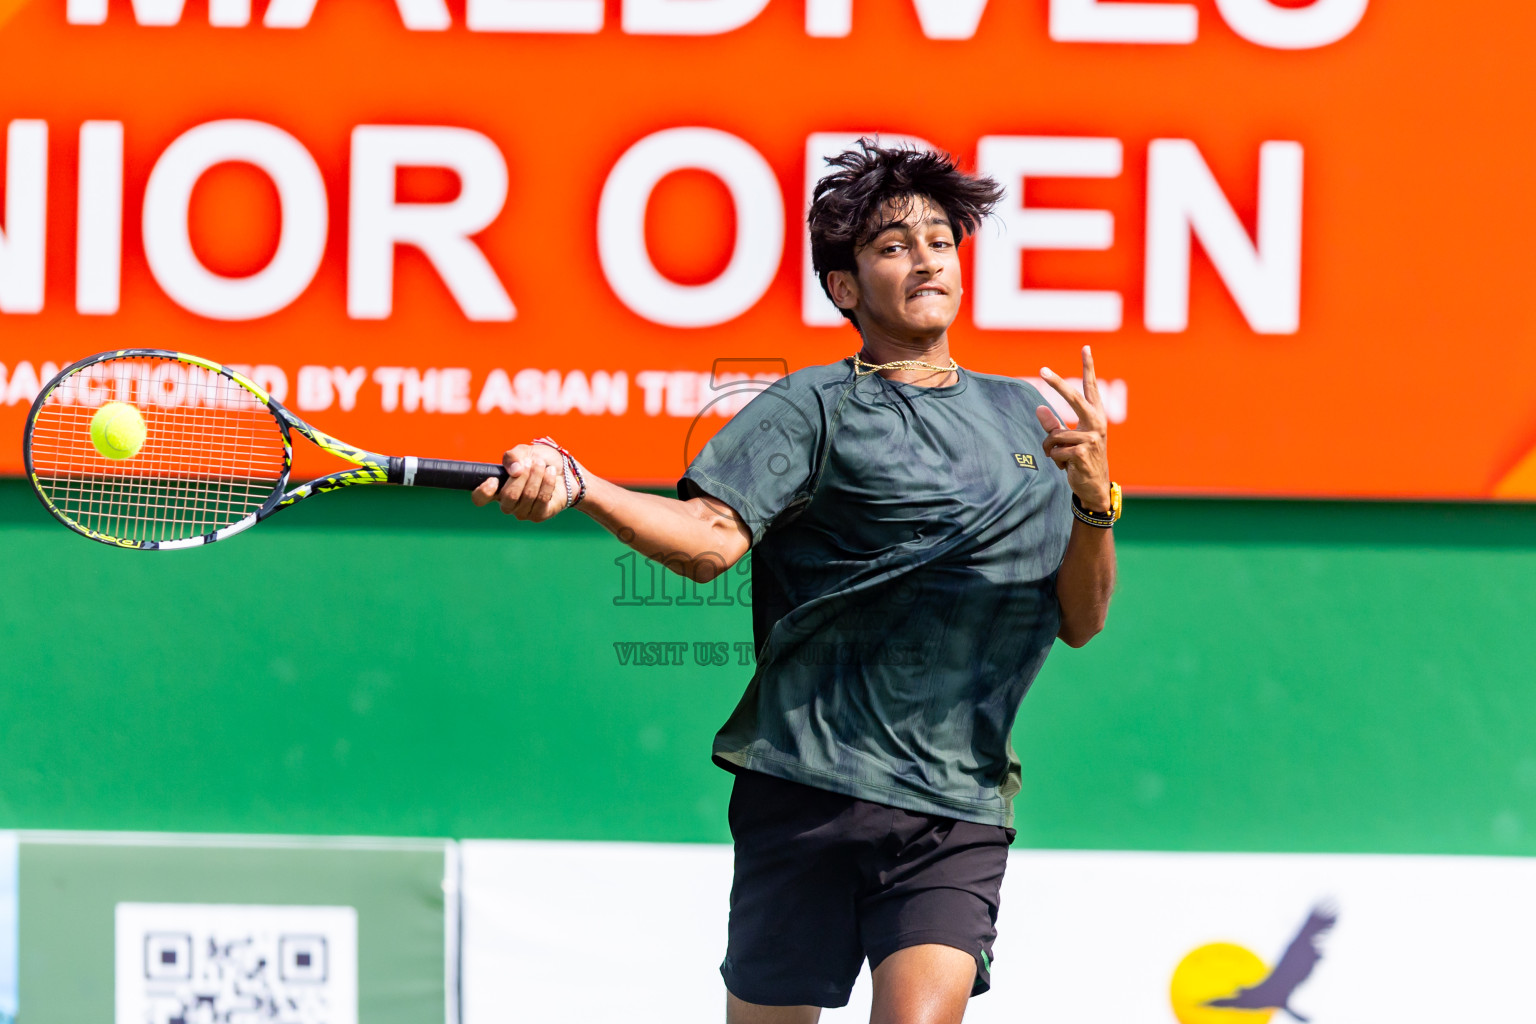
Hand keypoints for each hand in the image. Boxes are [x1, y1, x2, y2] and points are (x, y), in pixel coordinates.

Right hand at [470, 443, 567, 520]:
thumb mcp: (525, 452)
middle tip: (532, 462)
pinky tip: (551, 472)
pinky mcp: (539, 515)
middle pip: (508, 495)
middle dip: (523, 475)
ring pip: (527, 496)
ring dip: (537, 476)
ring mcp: (523, 512)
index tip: (494, 479)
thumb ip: (513, 456)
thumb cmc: (542, 461)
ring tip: (542, 465)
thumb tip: (515, 470)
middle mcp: (508, 503)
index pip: (480, 498)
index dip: (484, 491)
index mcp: (497, 488)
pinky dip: (547, 482)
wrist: (567, 470)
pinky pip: (541, 499)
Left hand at [1036, 345, 1111, 510]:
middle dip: (1058, 384)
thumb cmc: (1080, 460)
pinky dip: (1055, 460)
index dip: (1089, 367)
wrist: (1093, 486)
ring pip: (1056, 434)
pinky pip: (1056, 450)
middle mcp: (1096, 423)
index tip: (1085, 347)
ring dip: (1051, 448)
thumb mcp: (1067, 440)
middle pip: (1074, 398)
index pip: (1091, 387)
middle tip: (1043, 370)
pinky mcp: (1084, 452)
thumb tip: (1038, 408)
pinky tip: (1066, 466)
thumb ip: (1053, 424)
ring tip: (1061, 458)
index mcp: (1095, 416)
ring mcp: (1092, 438)